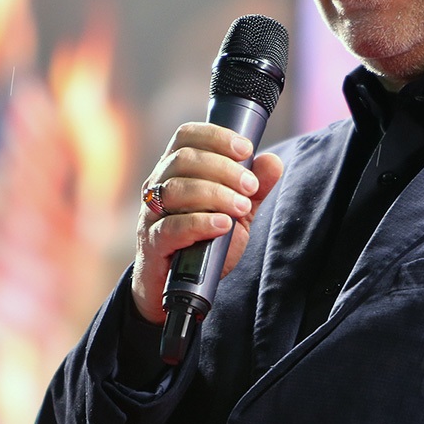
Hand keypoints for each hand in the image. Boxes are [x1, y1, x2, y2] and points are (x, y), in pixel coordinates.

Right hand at [130, 122, 283, 324]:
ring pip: (176, 189)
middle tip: (250, 187)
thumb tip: (272, 161)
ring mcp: (151, 215)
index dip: (215, 136)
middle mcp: (158, 186)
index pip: (186, 136)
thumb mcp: (235, 212)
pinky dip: (201, 223)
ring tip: (241, 207)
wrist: (177, 288)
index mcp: (175, 170)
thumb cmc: (203, 243)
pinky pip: (171, 227)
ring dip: (215, 194)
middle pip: (183, 160)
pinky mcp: (152, 244)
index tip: (245, 148)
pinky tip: (223, 225)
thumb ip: (254, 189)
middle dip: (224, 168)